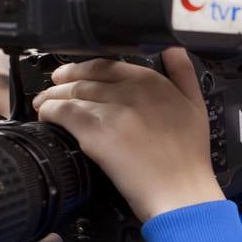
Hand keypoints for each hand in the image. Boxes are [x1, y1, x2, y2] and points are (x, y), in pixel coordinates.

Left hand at [32, 48, 223, 220]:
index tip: (73, 74)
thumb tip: (172, 50)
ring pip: (71, 94)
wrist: (181, 191)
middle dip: (63, 82)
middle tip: (52, 88)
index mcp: (152, 82)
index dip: (84, 68)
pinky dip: (50, 112)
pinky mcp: (96, 133)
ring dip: (53, 97)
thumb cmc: (188, 156)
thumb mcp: (196, 106)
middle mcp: (131, 91)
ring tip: (44, 104)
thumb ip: (183, 73)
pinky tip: (46, 116)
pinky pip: (64, 113)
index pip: (107, 65)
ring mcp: (112, 111)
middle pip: (85, 79)